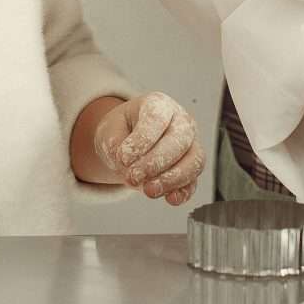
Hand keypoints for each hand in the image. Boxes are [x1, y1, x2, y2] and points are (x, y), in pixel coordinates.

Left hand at [91, 91, 204, 205]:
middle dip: (155, 162)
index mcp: (159, 104)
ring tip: (149, 190)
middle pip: (179, 140)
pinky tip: (170, 198)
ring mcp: (190, 145)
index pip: (157, 118)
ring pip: (194, 161)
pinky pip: (194, 181)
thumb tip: (127, 164)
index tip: (123, 157)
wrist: (127, 141)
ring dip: (171, 179)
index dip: (142, 140)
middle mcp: (181, 121)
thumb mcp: (109, 130)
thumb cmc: (122, 130)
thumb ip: (115, 143)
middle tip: (133, 177)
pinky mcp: (191, 168)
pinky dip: (184, 192)